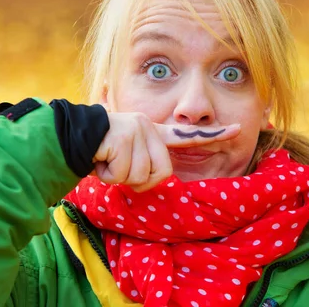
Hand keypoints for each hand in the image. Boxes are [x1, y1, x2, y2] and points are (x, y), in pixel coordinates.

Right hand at [92, 112, 240, 191]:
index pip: (189, 136)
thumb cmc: (99, 151)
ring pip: (140, 176)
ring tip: (107, 160)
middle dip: (137, 180)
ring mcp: (138, 129)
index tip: (239, 129)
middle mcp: (149, 128)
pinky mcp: (125, 134)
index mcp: (154, 132)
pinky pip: (122, 173)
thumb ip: (142, 163)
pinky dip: (107, 173)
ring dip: (118, 177)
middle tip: (119, 167)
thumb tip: (150, 177)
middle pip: (161, 173)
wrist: (69, 136)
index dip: (214, 135)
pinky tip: (100, 158)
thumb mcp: (126, 155)